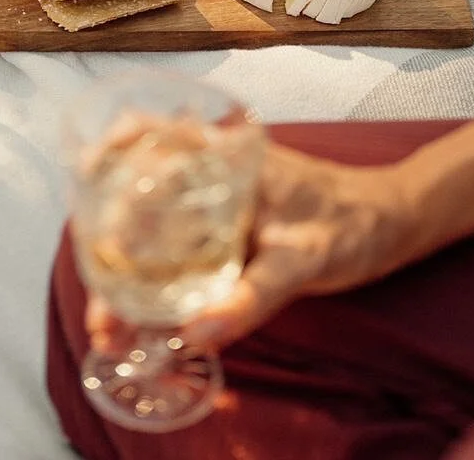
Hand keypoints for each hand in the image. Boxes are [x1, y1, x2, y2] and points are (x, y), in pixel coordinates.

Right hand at [86, 140, 416, 352]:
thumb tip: (195, 334)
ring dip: (123, 267)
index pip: (151, 139)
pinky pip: (172, 238)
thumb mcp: (306, 260)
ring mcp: (215, 194)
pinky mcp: (224, 222)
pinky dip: (150, 272)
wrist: (389, 221)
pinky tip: (142, 311)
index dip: (108, 158)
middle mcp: (213, 166)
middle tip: (104, 315)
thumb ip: (253, 294)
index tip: (84, 197)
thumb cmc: (350, 225)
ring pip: (149, 217)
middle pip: (137, 187)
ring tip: (113, 325)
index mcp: (226, 155)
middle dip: (105, 245)